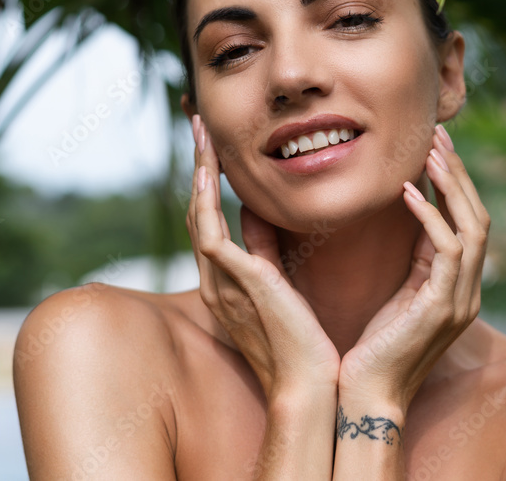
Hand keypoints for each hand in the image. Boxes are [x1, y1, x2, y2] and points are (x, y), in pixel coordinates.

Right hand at [186, 115, 340, 401]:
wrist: (309, 386)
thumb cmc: (301, 343)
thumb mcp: (279, 287)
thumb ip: (265, 251)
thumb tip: (257, 214)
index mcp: (226, 278)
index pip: (211, 217)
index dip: (209, 177)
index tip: (211, 141)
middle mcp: (215, 277)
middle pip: (197, 206)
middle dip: (198, 162)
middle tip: (196, 119)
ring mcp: (219, 280)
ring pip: (199, 212)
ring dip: (199, 168)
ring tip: (200, 129)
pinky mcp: (233, 284)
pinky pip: (210, 233)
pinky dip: (207, 199)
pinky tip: (211, 169)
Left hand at [337, 125, 489, 409]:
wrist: (366, 395)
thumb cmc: (372, 346)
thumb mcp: (398, 292)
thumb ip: (413, 258)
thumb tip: (408, 211)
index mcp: (458, 287)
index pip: (468, 224)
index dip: (456, 183)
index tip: (436, 147)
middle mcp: (468, 291)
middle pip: (479, 218)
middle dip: (460, 174)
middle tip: (437, 135)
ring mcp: (461, 300)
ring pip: (473, 227)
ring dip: (452, 185)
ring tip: (429, 150)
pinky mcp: (443, 307)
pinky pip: (449, 250)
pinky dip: (432, 216)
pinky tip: (409, 192)